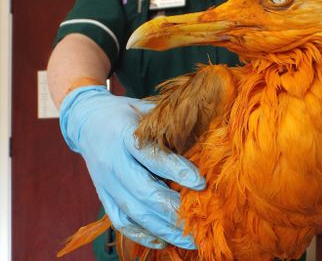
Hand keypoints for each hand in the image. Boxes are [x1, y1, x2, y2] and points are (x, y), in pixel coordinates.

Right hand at [59, 85, 205, 249]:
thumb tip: (204, 137)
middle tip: (199, 224)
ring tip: (189, 240)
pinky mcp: (103, 197)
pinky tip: (162, 242)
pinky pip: (120, 221)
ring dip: (163, 229)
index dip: (176, 170)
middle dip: (173, 210)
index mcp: (124, 136)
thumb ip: (168, 125)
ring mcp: (105, 183)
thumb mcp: (145, 110)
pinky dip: (141, 235)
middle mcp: (113, 162)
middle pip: (143, 192)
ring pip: (134, 212)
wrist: (86, 122)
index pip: (151, 157)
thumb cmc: (125, 114)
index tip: (201, 183)